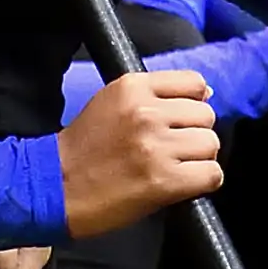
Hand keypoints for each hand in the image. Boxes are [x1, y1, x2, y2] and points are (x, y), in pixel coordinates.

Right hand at [57, 70, 221, 236]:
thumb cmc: (83, 148)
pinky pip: (211, 175)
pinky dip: (202, 182)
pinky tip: (181, 184)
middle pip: (206, 116)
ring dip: (198, 159)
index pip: (194, 83)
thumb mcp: (110, 103)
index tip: (179, 120)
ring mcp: (156, 147)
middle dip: (194, 133)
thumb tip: (206, 94)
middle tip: (172, 149)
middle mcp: (146, 113)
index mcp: (132, 87)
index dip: (192, 104)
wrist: (56, 186)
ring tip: (173, 167)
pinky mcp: (164, 181)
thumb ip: (153, 95)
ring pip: (210, 145)